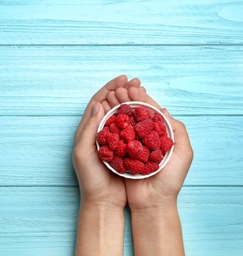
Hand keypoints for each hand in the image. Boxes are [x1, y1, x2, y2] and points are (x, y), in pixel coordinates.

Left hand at [73, 75, 140, 208]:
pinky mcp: (123, 148)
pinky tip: (147, 113)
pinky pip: (130, 128)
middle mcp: (99, 132)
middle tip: (137, 81)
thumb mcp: (83, 153)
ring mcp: (112, 140)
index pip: (98, 102)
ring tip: (143, 92)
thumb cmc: (90, 179)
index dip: (109, 88)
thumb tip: (98, 104)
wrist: (102, 200)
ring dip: (131, 102)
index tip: (122, 78)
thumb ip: (89, 129)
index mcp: (87, 130)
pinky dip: (137, 118)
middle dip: (122, 91)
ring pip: (121, 115)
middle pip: (110, 105)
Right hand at [110, 86, 193, 209]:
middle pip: (134, 114)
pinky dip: (110, 124)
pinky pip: (114, 136)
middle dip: (126, 99)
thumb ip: (178, 130)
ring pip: (123, 122)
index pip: (149, 111)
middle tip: (117, 88)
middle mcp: (143, 138)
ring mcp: (130, 145)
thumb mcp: (183, 154)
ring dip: (117, 108)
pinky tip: (105, 114)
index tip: (131, 87)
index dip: (141, 98)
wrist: (153, 202)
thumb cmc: (170, 181)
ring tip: (110, 96)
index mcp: (160, 135)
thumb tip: (163, 110)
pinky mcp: (119, 154)